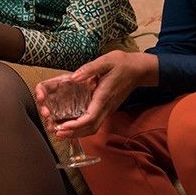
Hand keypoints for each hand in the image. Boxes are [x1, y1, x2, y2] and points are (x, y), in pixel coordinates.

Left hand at [36, 50, 157, 138]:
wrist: (138, 69)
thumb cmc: (122, 64)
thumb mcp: (105, 61)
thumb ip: (88, 69)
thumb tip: (73, 78)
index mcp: (104, 96)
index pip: (90, 118)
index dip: (76, 125)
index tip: (62, 127)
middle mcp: (107, 107)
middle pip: (91, 128)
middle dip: (73, 133)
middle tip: (57, 133)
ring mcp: (108, 109)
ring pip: (93, 127)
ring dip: (78, 132)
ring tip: (61, 132)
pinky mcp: (108, 108)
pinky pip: (95, 122)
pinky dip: (83, 127)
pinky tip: (72, 124)